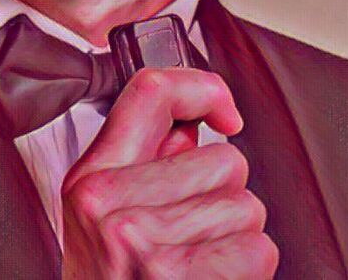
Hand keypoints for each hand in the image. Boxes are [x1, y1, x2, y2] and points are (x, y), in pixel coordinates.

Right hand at [61, 67, 278, 278]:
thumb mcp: (103, 218)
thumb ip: (144, 162)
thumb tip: (194, 122)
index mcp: (91, 178)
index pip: (149, 91)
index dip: (201, 86)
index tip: (224, 110)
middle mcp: (108, 205)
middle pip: (223, 159)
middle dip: (226, 196)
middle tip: (194, 231)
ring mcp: (141, 244)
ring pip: (247, 206)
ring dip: (239, 237)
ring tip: (199, 263)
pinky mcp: (175, 279)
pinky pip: (256, 249)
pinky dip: (249, 270)